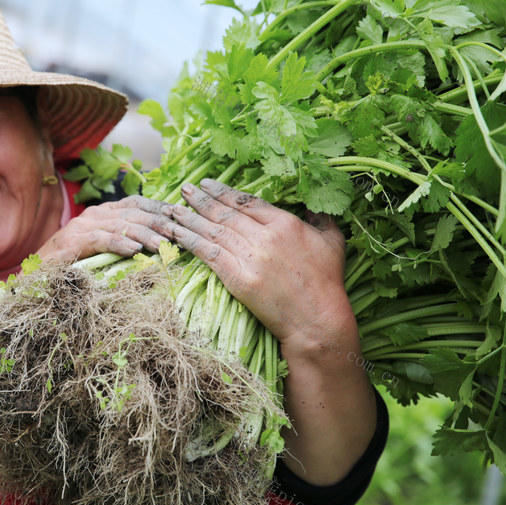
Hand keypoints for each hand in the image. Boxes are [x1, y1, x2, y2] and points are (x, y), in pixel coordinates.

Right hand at [37, 195, 176, 263]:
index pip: (137, 203)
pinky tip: (135, 250)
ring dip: (146, 234)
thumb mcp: (103, 251)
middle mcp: (95, 215)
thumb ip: (124, 242)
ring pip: (121, 224)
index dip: (160, 207)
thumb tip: (158, 247)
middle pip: (135, 212)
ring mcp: (82, 227)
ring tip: (164, 245)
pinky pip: (101, 239)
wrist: (35, 276)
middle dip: (160, 222)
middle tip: (181, 233)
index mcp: (104, 213)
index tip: (182, 215)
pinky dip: (119, 243)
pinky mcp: (73, 242)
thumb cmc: (73, 265)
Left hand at [166, 178, 375, 485]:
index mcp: (285, 223)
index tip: (209, 184)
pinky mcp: (237, 278)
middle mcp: (264, 236)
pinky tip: (175, 233)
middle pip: (225, 213)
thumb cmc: (327, 282)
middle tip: (186, 189)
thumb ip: (321, 218)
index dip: (225, 192)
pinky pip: (207, 253)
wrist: (317, 320)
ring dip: (189, 218)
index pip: (247, 202)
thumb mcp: (332, 242)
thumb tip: (312, 203)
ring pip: (212, 231)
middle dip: (202, 199)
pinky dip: (188, 241)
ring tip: (172, 208)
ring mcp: (249, 257)